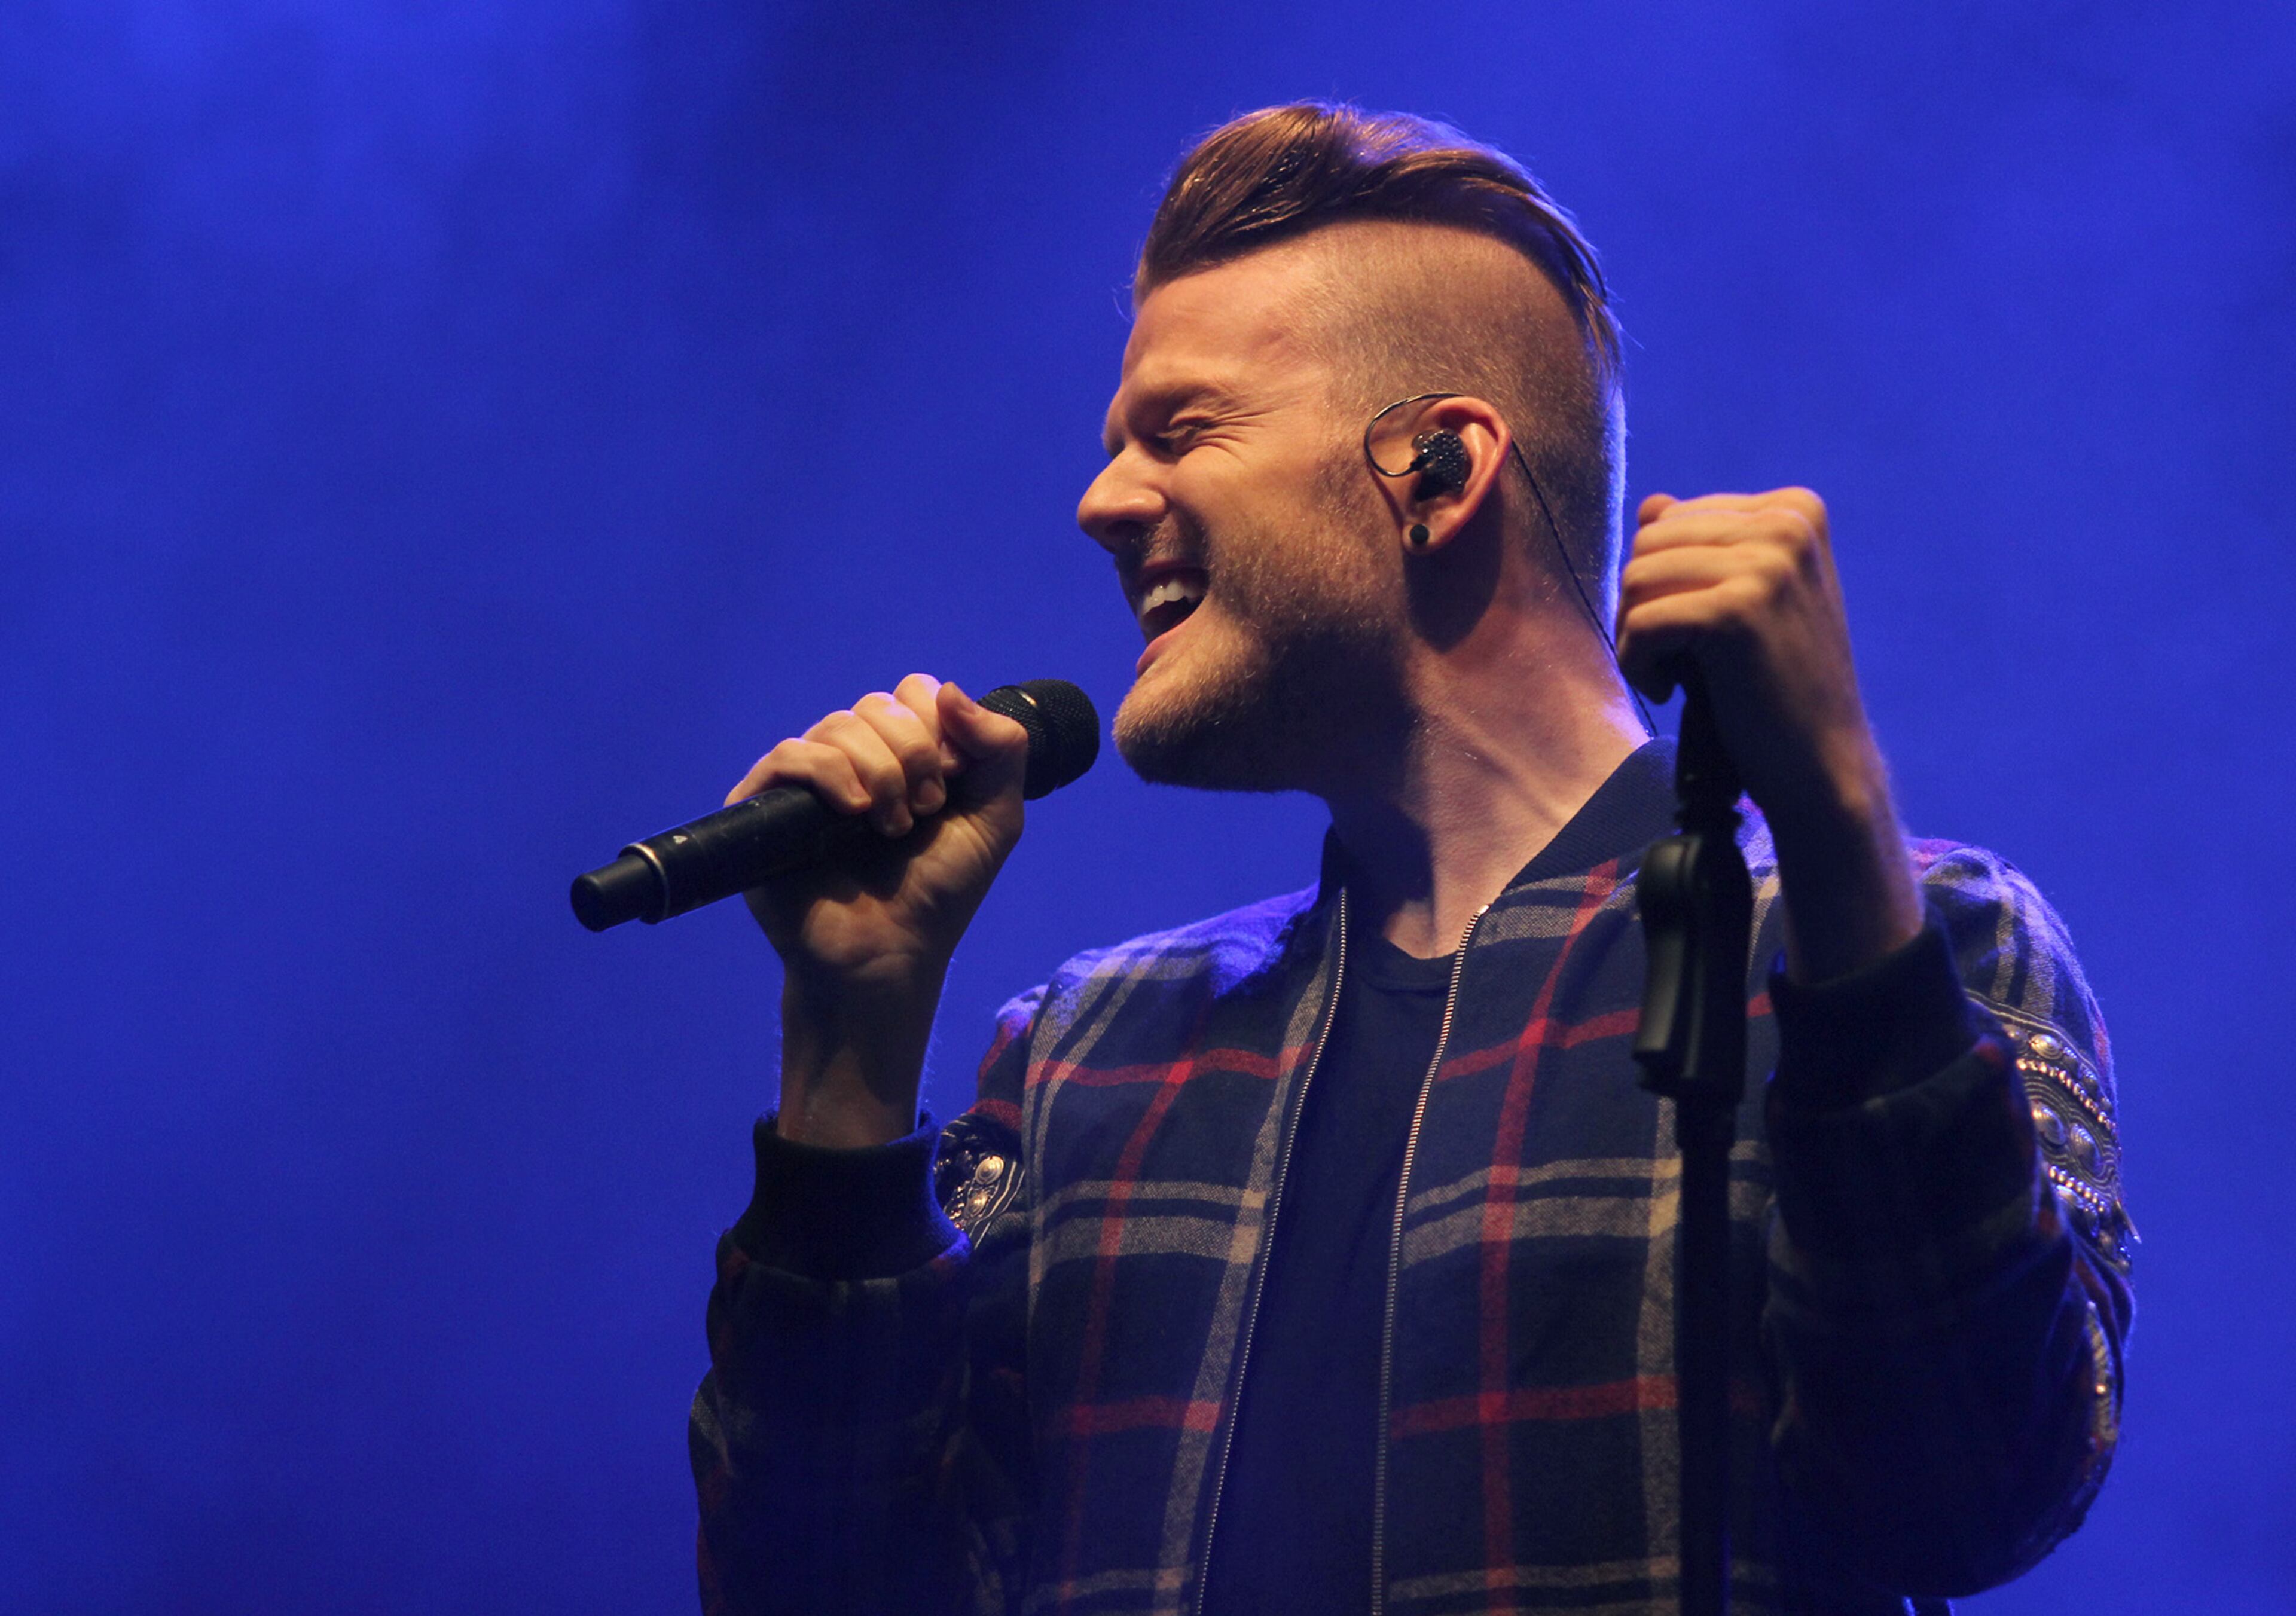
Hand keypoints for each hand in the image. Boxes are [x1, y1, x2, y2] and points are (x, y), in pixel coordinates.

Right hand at [730, 673, 1029, 1142]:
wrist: (891, 953)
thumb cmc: (939, 892)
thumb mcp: (996, 817)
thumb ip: (1001, 749)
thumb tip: (948, 688)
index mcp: (902, 753)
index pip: (915, 692)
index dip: (939, 727)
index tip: (952, 782)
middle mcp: (853, 757)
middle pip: (878, 704)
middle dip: (913, 752)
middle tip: (924, 810)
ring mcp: (807, 780)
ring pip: (838, 725)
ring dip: (880, 773)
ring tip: (892, 827)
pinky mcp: (764, 806)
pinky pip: (792, 755)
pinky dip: (831, 774)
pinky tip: (855, 812)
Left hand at [1617, 489, 1921, 980]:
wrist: (1822, 762)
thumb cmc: (1774, 684)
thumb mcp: (1742, 600)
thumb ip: (1702, 547)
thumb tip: (1651, 502)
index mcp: (1794, 510)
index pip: (1672, 519)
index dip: (1661, 580)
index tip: (1692, 631)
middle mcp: (1787, 523)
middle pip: (1649, 543)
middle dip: (1640, 605)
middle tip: (1670, 659)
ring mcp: (1767, 563)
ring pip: (1637, 578)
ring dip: (1634, 637)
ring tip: (1672, 676)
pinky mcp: (1739, 610)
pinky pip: (1641, 623)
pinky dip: (1637, 664)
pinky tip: (1670, 692)